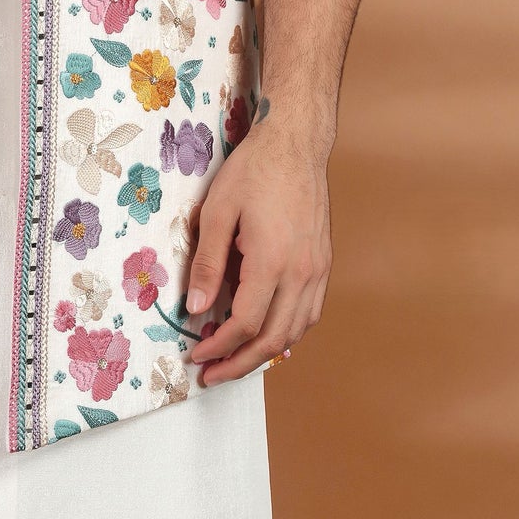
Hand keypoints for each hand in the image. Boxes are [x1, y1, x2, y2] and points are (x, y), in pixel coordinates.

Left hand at [185, 119, 330, 384]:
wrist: (296, 143)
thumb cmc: (254, 171)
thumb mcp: (217, 211)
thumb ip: (207, 263)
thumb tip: (196, 308)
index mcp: (272, 262)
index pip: (244, 324)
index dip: (218, 347)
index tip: (195, 355)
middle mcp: (301, 273)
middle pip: (273, 338)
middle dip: (239, 363)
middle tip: (211, 374)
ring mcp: (318, 270)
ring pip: (295, 331)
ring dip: (265, 353)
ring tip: (235, 360)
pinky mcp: (323, 263)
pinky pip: (309, 313)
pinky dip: (287, 332)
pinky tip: (267, 333)